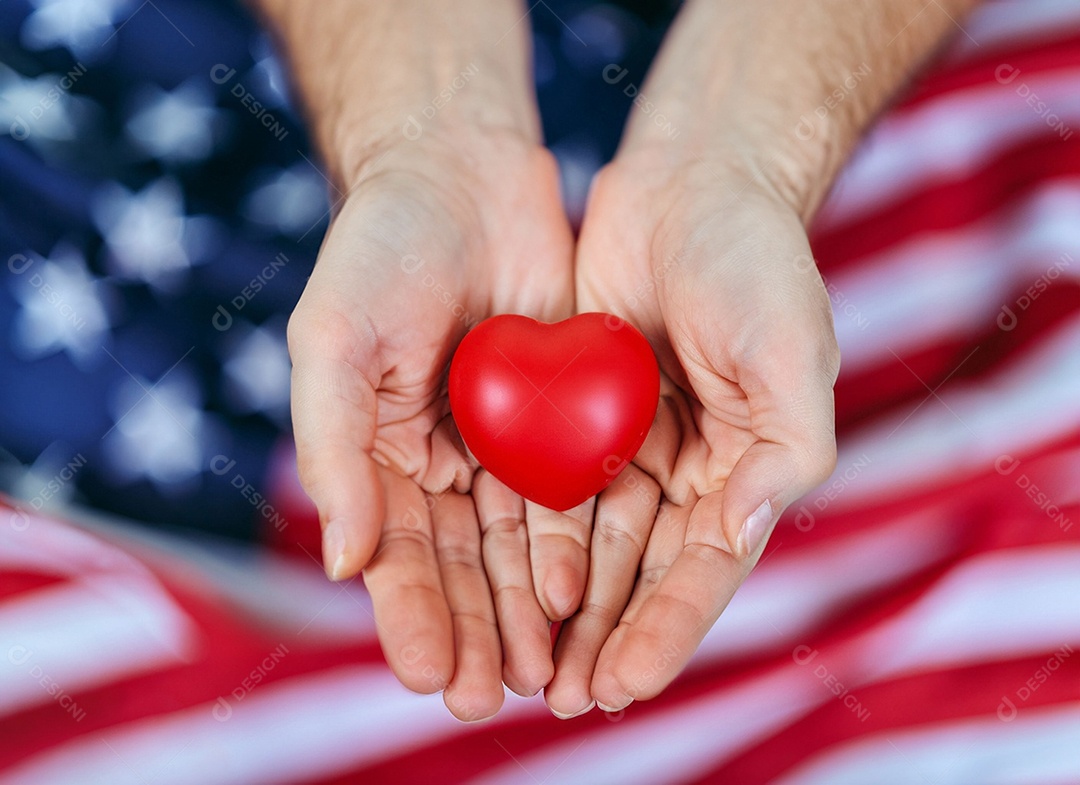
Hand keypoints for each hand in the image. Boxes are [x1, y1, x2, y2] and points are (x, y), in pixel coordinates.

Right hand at [287, 128, 574, 718]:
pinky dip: (570, 546)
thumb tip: (343, 562)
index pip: (394, 553)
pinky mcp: (557, 417)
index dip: (411, 616)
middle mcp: (439, 462)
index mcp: (376, 454)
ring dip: (525, 611)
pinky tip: (579, 597)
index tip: (433, 676)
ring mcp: (501, 444)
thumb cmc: (378, 251)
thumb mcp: (334, 341)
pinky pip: (567, 491)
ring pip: (515, 545)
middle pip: (458, 565)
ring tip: (543, 675)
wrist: (458, 173)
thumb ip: (334, 451)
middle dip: (475, 633)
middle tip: (492, 700)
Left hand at [543, 147, 839, 715]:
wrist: (694, 183)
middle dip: (606, 638)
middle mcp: (690, 470)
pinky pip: (551, 485)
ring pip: (593, 544)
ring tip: (528, 668)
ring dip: (564, 609)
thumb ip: (784, 447)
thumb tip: (742, 531)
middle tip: (562, 701)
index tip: (623, 685)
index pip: (705, 569)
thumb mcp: (792, 347)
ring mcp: (631, 444)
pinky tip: (503, 582)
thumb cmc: (757, 259)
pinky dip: (531, 538)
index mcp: (747, 469)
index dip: (666, 629)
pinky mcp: (580, 413)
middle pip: (642, 573)